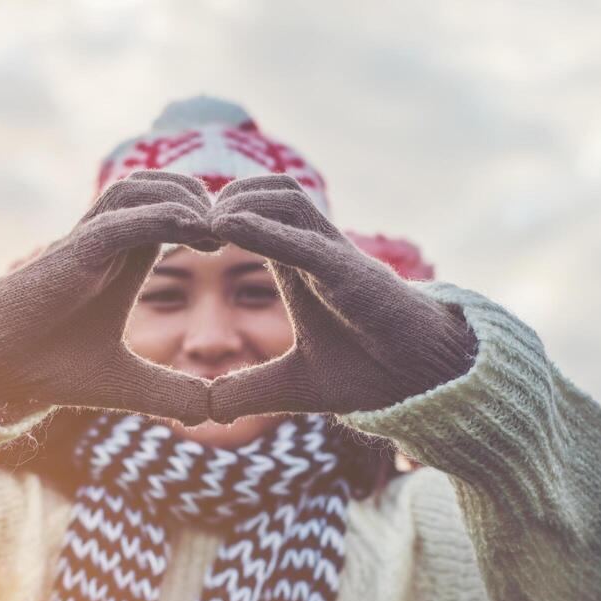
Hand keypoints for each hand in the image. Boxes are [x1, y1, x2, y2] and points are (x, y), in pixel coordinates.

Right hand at [0, 170, 221, 425]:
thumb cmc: (51, 369)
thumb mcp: (128, 386)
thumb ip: (172, 393)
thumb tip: (218, 413)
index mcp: (122, 262)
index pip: (173, 215)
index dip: (209, 219)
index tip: (239, 245)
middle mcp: (105, 243)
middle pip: (160, 187)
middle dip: (202, 196)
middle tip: (237, 227)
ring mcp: (86, 242)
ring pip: (140, 190)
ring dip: (184, 197)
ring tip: (218, 224)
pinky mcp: (72, 253)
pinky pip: (120, 221)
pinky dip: (159, 217)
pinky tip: (194, 227)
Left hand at [204, 175, 477, 423]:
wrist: (423, 382)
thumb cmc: (369, 372)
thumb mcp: (293, 386)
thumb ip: (248, 391)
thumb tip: (204, 410)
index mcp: (300, 265)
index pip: (253, 214)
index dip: (214, 216)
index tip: (177, 238)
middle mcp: (317, 249)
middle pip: (267, 190)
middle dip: (223, 195)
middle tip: (185, 222)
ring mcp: (336, 256)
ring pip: (286, 197)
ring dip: (240, 201)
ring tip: (202, 221)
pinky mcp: (352, 274)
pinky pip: (305, 240)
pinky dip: (265, 230)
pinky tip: (228, 227)